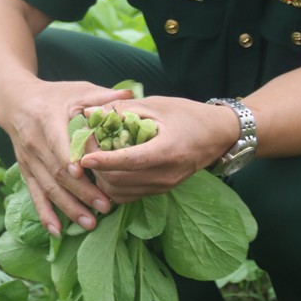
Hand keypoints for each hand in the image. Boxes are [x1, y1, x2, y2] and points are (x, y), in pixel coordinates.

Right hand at [0, 79, 134, 235]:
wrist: (15, 102)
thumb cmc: (54, 96)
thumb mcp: (76, 90)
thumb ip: (101, 96)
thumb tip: (130, 94)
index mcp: (47, 119)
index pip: (58, 142)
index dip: (69, 158)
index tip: (84, 174)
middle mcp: (34, 142)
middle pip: (57, 172)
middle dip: (81, 192)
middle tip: (105, 206)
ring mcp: (29, 160)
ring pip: (48, 188)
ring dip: (68, 208)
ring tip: (90, 223)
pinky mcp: (26, 172)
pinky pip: (35, 195)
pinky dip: (45, 214)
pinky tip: (57, 231)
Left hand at [76, 96, 238, 201]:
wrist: (216, 134)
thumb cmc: (186, 114)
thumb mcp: (155, 105)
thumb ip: (121, 110)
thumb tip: (87, 114)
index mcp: (167, 150)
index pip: (130, 161)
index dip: (104, 160)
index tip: (84, 157)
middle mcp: (166, 174)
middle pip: (120, 181)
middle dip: (97, 169)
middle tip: (85, 150)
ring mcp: (163, 186)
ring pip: (120, 192)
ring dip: (102, 179)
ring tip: (95, 159)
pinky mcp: (160, 191)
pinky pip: (128, 196)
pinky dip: (112, 185)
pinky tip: (108, 168)